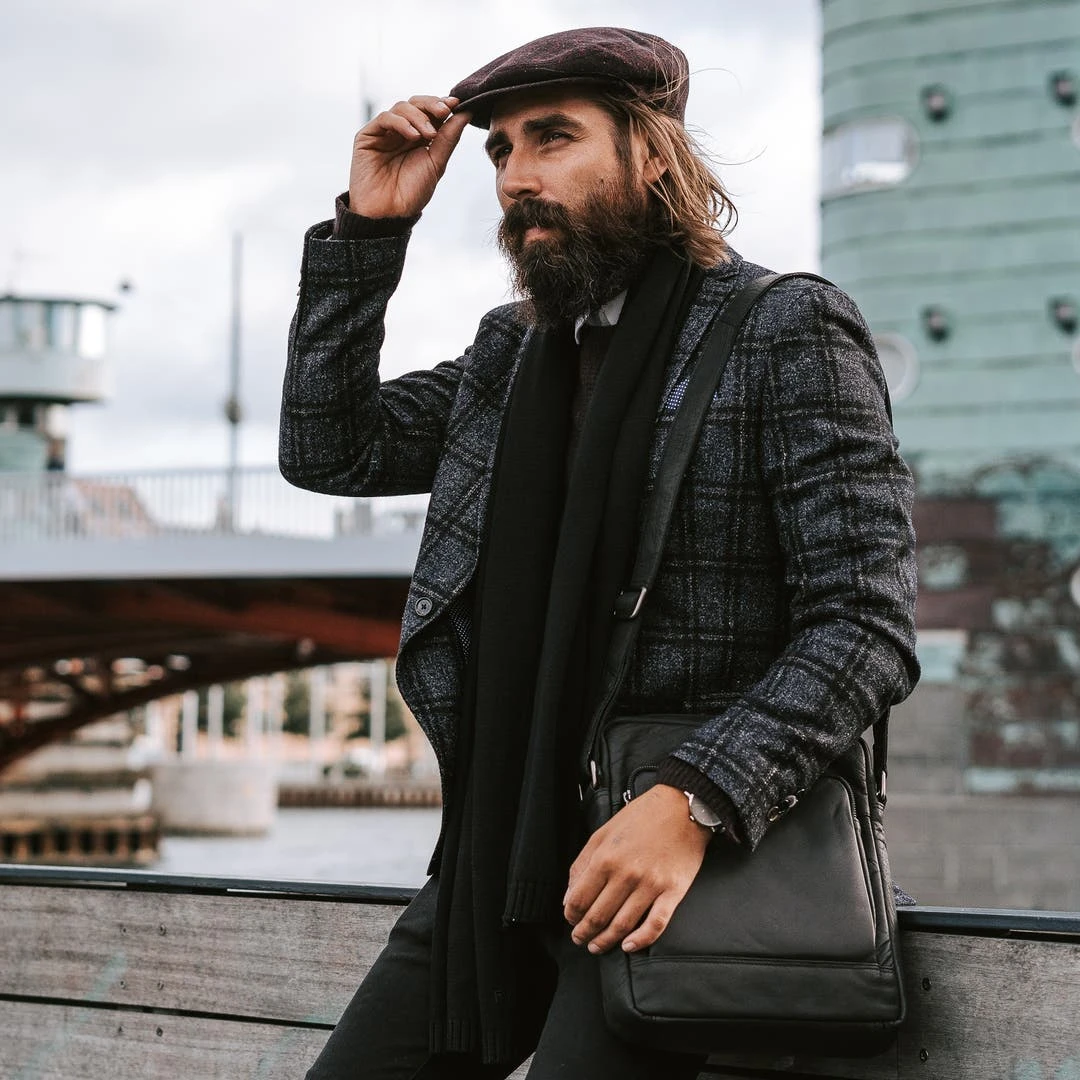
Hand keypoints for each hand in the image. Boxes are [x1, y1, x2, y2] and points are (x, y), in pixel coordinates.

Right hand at [348, 95, 470, 218]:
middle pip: (416, 103)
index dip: (442, 104)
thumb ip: (449, 137)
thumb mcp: (437, 163)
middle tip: (445, 111)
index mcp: (419, 138)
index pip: (430, 111)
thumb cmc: (411, 193)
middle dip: (432, 105)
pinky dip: (401, 123)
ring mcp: (384, 133)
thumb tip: (466, 112)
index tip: (457, 103)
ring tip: (429, 134)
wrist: (389, 214)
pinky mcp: (367, 136)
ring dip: (419, 116)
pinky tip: (413, 136)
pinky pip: (385, 118)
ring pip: (402, 107)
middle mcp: (401, 132)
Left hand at [563, 784, 710, 954]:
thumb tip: (569, 896)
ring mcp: (651, 885)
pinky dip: (640, 940)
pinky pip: (655, 924)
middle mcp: (626, 874)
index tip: (570, 920)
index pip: (579, 898)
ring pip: (622, 925)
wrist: (681, 807)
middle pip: (598, 915)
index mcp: (605, 858)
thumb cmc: (641, 817)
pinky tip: (628, 946)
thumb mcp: (603, 833)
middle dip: (585, 932)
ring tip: (598, 946)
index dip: (571, 915)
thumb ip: (582, 864)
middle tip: (580, 939)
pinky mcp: (673, 892)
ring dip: (606, 940)